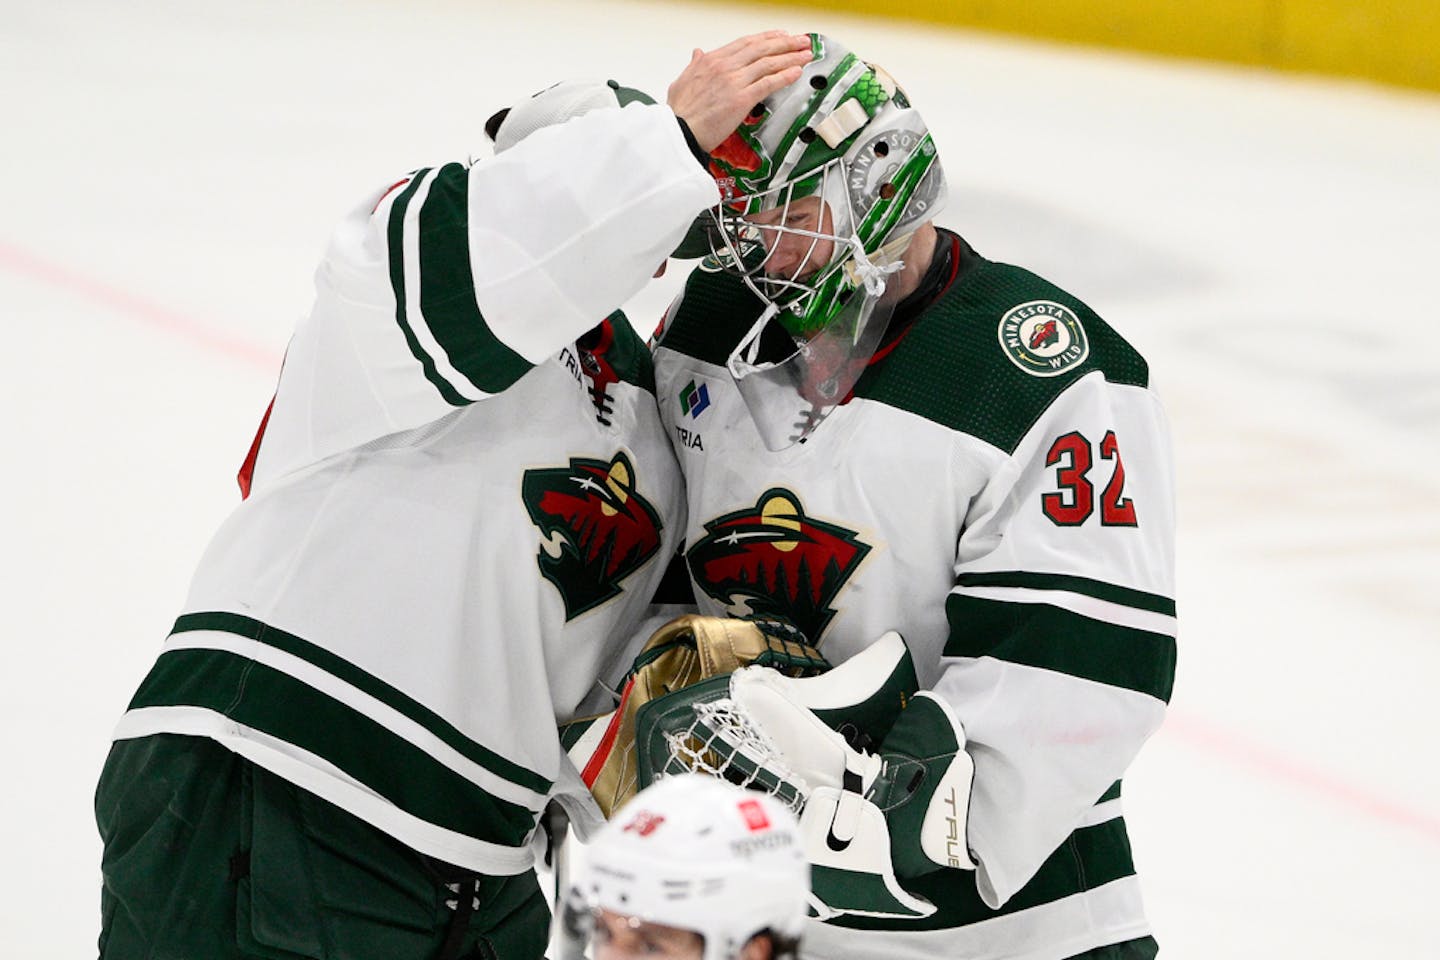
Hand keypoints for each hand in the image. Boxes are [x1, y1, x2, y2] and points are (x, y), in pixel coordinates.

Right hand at [667, 31, 812, 151]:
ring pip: (768, 63)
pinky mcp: (742, 99)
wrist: (678, 131)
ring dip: (791, 57)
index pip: (745, 43)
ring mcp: (734, 81)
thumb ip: (693, 66)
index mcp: (711, 60)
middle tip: (801, 41)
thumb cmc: (679, 113)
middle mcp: (725, 67)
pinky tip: (797, 72)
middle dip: (785, 43)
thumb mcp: (681, 81)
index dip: (766, 38)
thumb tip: (697, 53)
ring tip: (806, 54)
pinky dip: (785, 76)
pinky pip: (769, 83)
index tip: (779, 36)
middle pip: (761, 49)